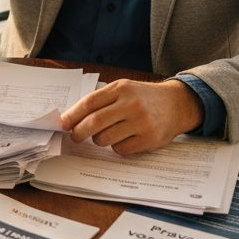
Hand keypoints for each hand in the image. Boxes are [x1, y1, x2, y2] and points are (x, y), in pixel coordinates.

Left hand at [59, 79, 203, 155]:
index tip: (61, 124)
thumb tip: (70, 119)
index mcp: (121, 89)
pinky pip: (120, 149)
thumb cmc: (143, 98)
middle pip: (94, 122)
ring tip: (109, 133)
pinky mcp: (149, 139)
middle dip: (79, 133)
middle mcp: (131, 104)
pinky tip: (125, 138)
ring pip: (105, 138)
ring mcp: (141, 122)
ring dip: (100, 140)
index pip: (89, 103)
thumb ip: (100, 101)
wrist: (177, 104)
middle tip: (76, 137)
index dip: (72, 116)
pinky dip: (117, 147)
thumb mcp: (123, 90)